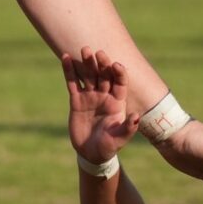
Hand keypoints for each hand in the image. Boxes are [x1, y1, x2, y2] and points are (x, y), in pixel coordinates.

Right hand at [62, 47, 138, 163]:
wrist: (91, 153)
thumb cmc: (109, 146)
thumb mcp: (119, 139)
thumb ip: (128, 128)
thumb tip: (137, 117)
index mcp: (117, 101)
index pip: (120, 82)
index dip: (119, 73)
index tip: (116, 65)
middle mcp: (104, 95)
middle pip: (104, 75)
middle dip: (102, 63)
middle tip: (98, 53)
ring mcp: (90, 96)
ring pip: (88, 75)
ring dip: (87, 63)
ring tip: (84, 50)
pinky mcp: (76, 100)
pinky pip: (72, 82)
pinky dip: (69, 70)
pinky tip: (66, 58)